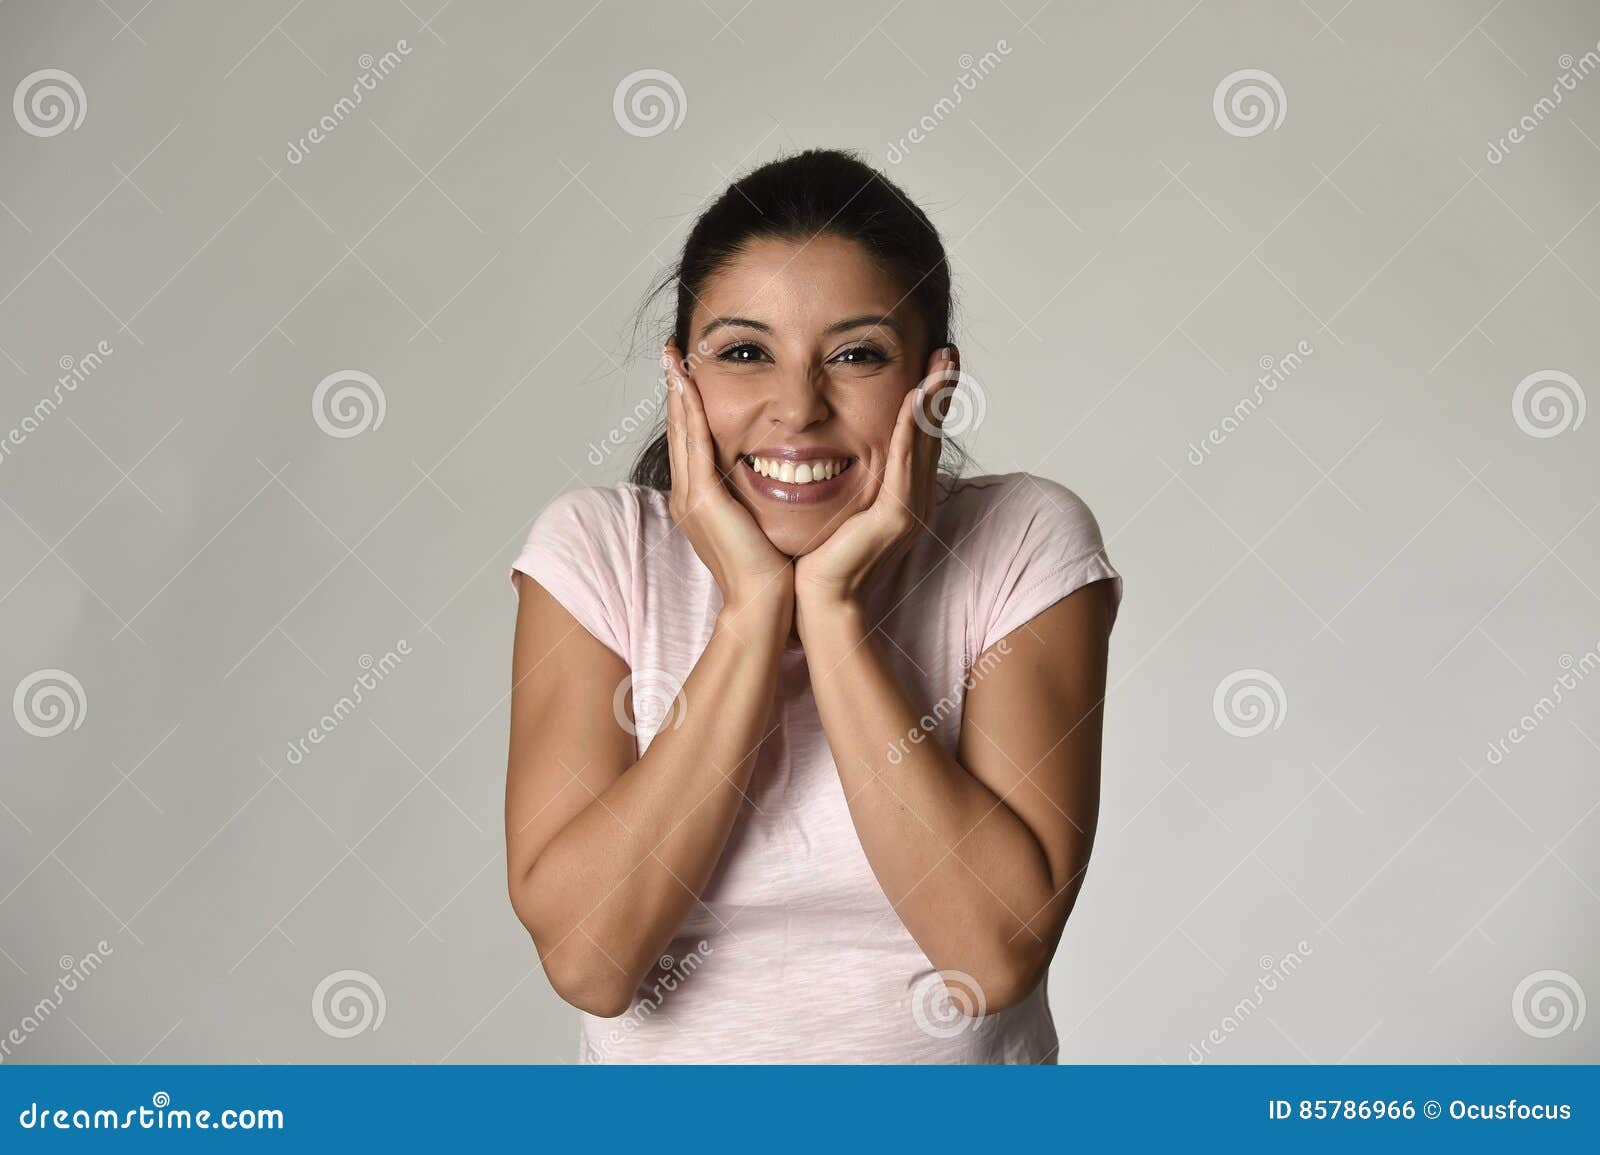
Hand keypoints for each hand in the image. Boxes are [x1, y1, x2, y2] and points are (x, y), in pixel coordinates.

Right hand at [663, 339, 794, 614]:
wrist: (764, 605)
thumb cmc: (770, 570)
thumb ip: (757, 499)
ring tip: (674, 356)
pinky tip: (688, 384)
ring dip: (677, 389)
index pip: (691, 441)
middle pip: (678, 429)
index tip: (687, 373)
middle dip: (674, 388)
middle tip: (672, 351)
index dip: (686, 405)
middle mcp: (688, 495)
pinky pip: (694, 443)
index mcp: (700, 500)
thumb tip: (775, 477)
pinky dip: (690, 411)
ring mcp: (690, 497)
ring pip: (681, 430)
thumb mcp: (759, 523)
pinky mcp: (702, 499)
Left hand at [793, 345, 952, 626]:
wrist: (818, 599)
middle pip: (931, 434)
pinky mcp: (897, 517)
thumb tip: (829, 448)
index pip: (919, 438)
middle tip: (948, 350)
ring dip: (933, 400)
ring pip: (924, 443)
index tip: (934, 363)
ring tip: (941, 363)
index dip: (930, 401)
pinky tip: (913, 400)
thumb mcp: (839, 505)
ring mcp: (910, 509)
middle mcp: (915, 500)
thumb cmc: (820, 556)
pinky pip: (904, 464)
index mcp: (904, 497)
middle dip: (941, 391)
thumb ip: (847, 478)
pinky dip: (908, 429)